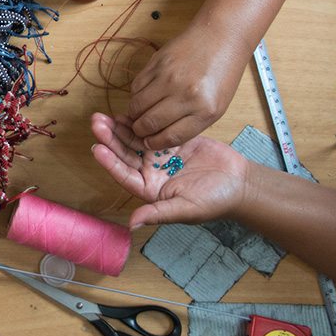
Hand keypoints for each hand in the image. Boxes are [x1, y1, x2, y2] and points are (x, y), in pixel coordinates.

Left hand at [90, 113, 250, 227]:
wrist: (239, 184)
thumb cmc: (214, 202)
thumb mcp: (185, 209)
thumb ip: (158, 214)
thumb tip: (131, 224)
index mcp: (150, 190)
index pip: (124, 175)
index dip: (111, 163)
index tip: (98, 149)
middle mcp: (150, 173)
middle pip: (125, 155)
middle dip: (110, 139)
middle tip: (96, 123)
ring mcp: (160, 157)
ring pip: (135, 140)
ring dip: (120, 129)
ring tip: (105, 115)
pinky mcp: (172, 142)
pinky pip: (153, 130)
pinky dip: (141, 121)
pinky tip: (129, 111)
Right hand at [126, 26, 246, 149]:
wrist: (221, 38)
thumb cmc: (221, 75)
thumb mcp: (216, 107)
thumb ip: (190, 123)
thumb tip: (161, 137)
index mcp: (205, 110)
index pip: (170, 137)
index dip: (155, 144)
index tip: (149, 143)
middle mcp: (186, 95)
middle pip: (150, 123)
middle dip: (140, 131)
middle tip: (140, 130)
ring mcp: (169, 77)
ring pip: (137, 106)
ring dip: (134, 114)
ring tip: (139, 115)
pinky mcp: (156, 63)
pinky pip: (136, 87)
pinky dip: (136, 95)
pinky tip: (143, 96)